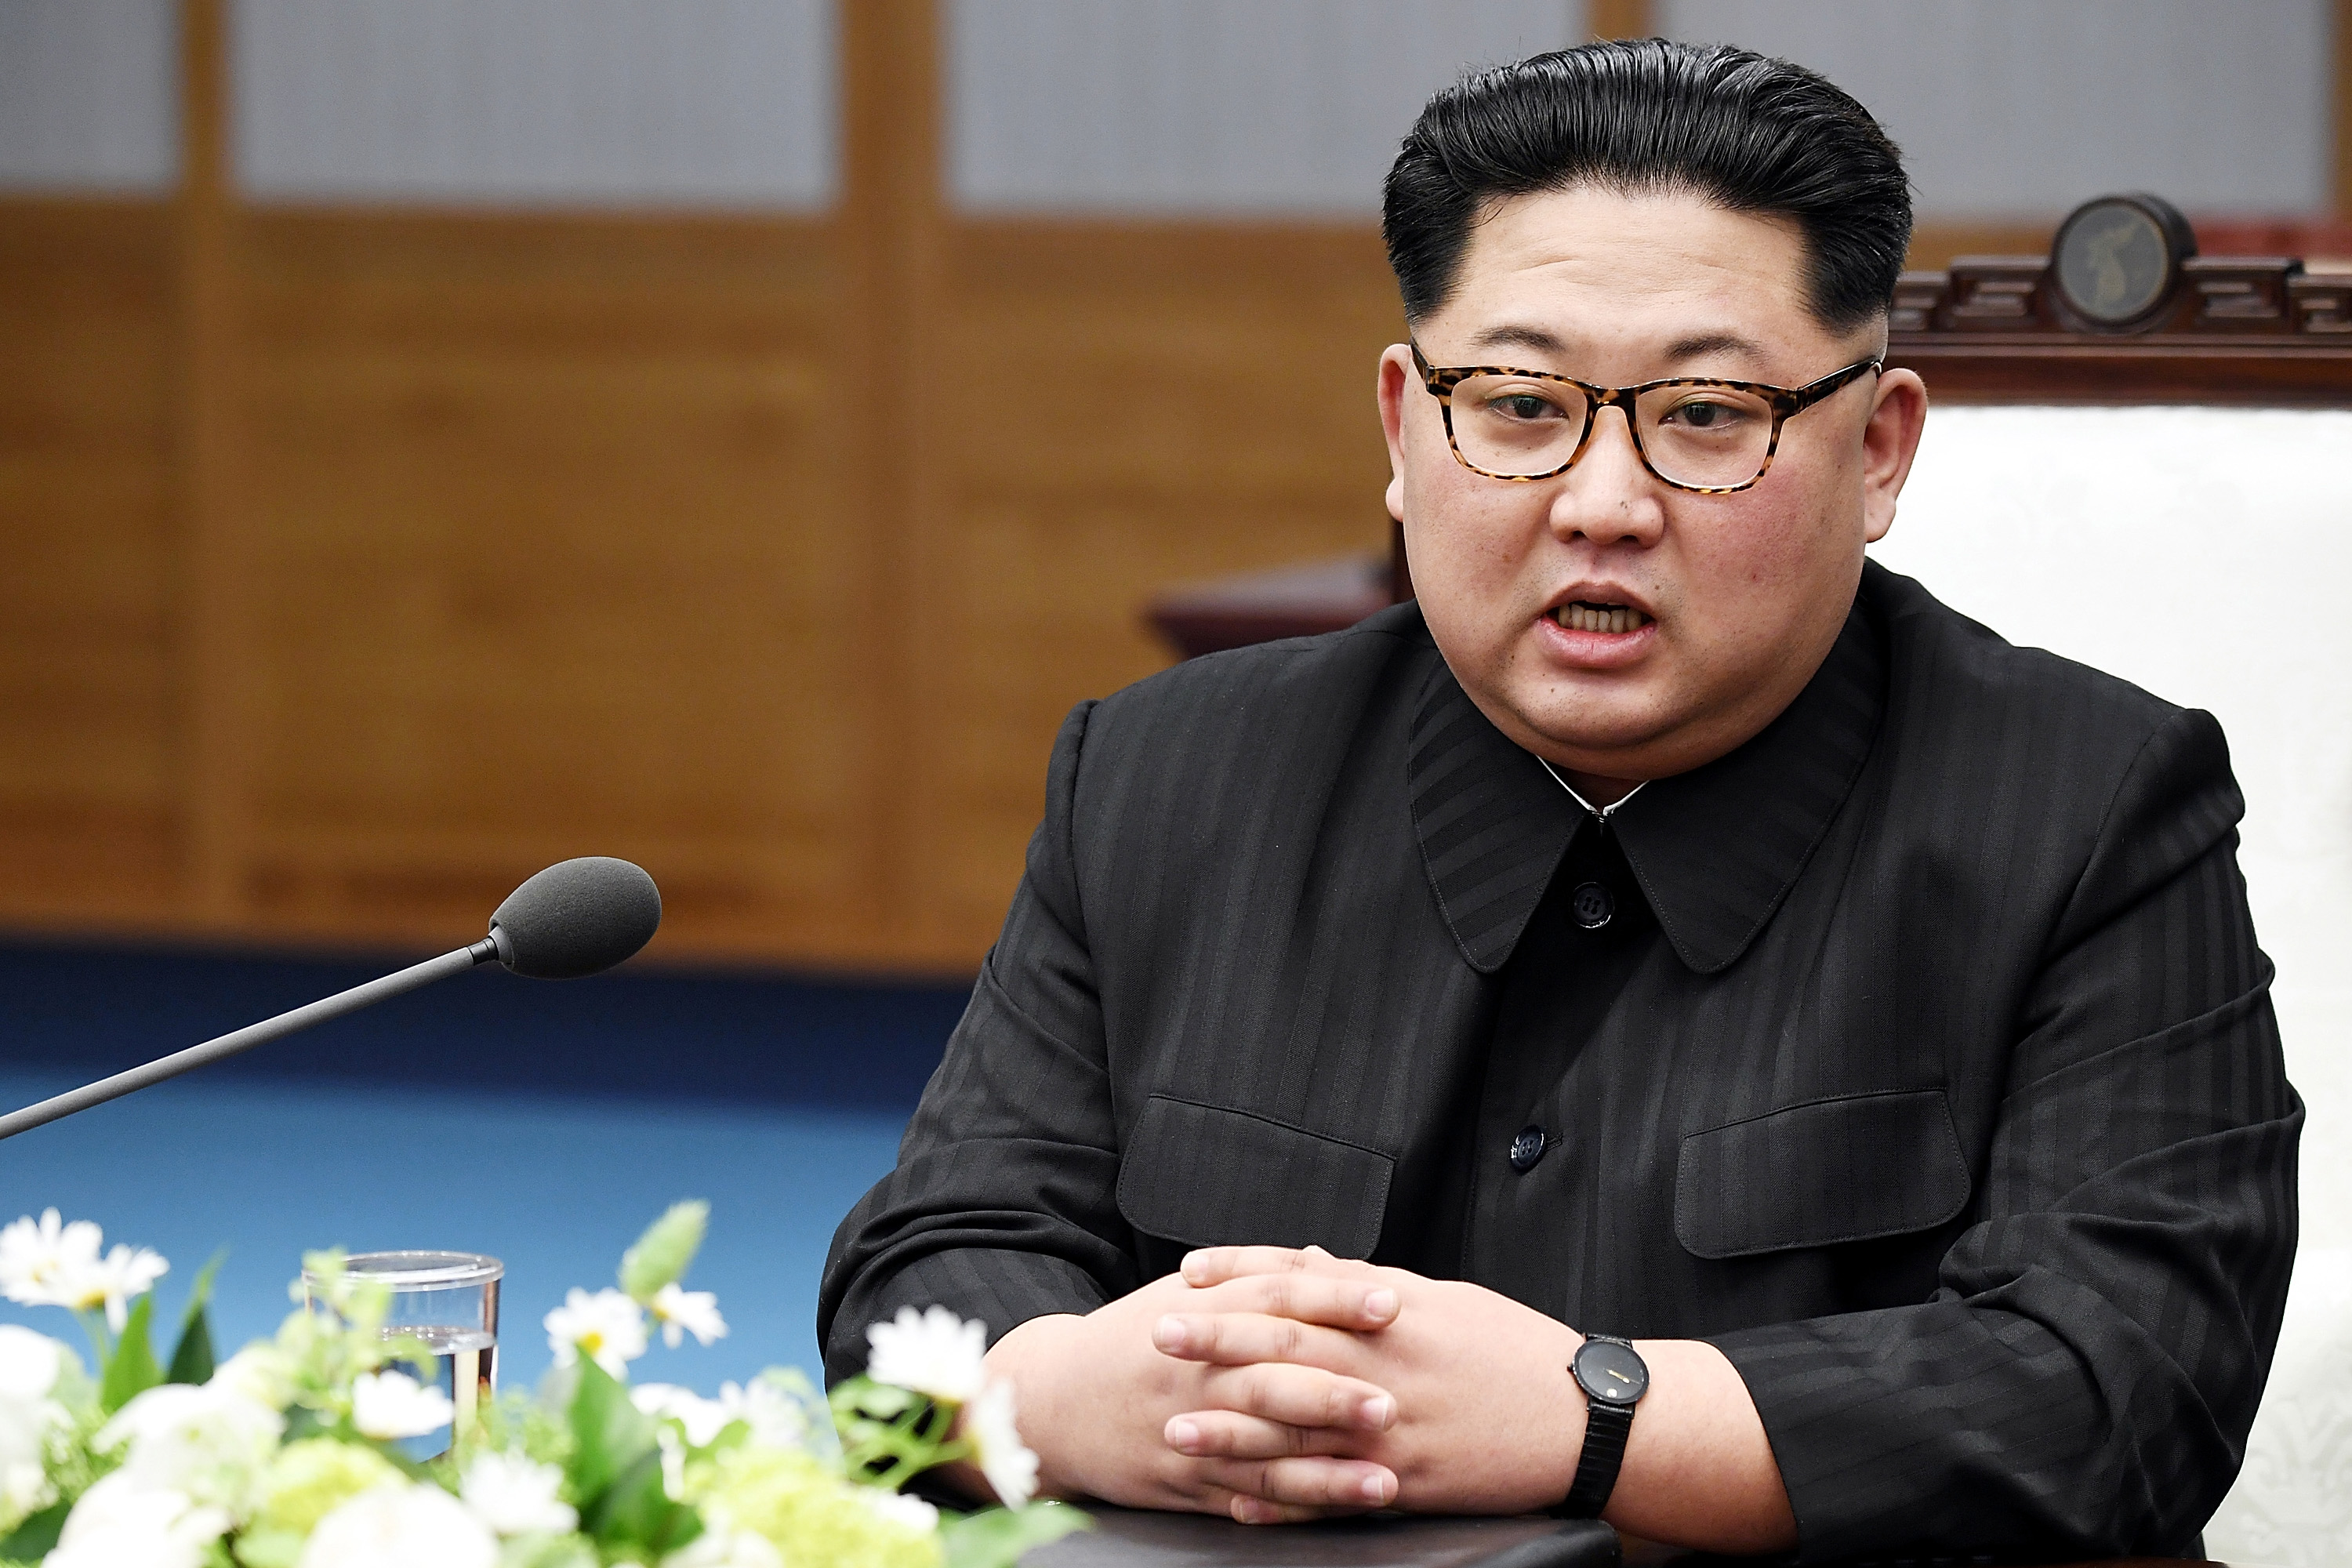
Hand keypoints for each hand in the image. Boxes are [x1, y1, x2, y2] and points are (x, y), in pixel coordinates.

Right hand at [981, 1267, 1404, 1521]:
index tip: (1390, 1302)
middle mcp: (1193, 1375)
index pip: (1274, 1299)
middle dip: (1333, 1395)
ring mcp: (1187, 1434)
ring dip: (1327, 1472)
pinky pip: (1243, 1499)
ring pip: (1264, 1455)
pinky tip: (1332, 1514)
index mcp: (1197, 1315)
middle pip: (1270, 1382)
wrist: (1049, 1402)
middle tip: (1391, 1403)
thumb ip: (1252, 1279)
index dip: (1334, 1300)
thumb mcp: (1180, 1298)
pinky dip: (1289, 1508)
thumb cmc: (1129, 1341)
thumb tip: (1325, 1261)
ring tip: (1384, 1480)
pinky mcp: (1182, 1485)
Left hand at [1166, 1247, 1584, 1515]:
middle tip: (1158, 1335)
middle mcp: (1388, 1362)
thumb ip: (1368, 1283)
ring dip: (1231, 1430)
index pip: (1303, 1280)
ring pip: (1297, 1427)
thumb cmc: (1516, 1349)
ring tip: (1175, 1428)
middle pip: (1286, 1345)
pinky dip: (1285, 1500)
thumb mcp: (1446, 1297)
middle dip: (1217, 1341)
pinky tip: (1240, 1504)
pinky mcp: (1409, 1480)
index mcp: (1396, 1307)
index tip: (1191, 1270)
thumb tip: (1309, 1258)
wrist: (1587, 1420)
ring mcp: (1395, 1426)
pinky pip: (1334, 1493)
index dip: (1242, 1273)